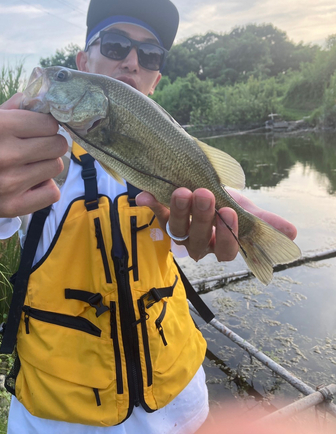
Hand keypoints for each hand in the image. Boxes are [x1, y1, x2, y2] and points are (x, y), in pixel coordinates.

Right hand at [0, 93, 67, 219]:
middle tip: (38, 148)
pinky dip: (45, 188)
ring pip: (56, 166)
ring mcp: (7, 183)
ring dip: (47, 165)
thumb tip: (38, 99)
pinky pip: (52, 193)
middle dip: (50, 144)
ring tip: (30, 166)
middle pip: (57, 145)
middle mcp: (3, 154)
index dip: (47, 126)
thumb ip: (11, 110)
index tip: (40, 131)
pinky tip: (32, 184)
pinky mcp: (10, 206)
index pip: (49, 123)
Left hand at [136, 187, 296, 261]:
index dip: (227, 235)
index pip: (225, 250)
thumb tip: (292, 233)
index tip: (230, 213)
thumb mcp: (246, 210)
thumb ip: (263, 222)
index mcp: (220, 245)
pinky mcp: (163, 217)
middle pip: (198, 238)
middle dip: (202, 217)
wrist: (204, 188)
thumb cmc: (228, 204)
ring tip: (182, 191)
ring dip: (179, 210)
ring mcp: (179, 231)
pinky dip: (151, 204)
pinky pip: (156, 214)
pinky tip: (145, 195)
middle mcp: (198, 243)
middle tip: (204, 194)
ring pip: (177, 228)